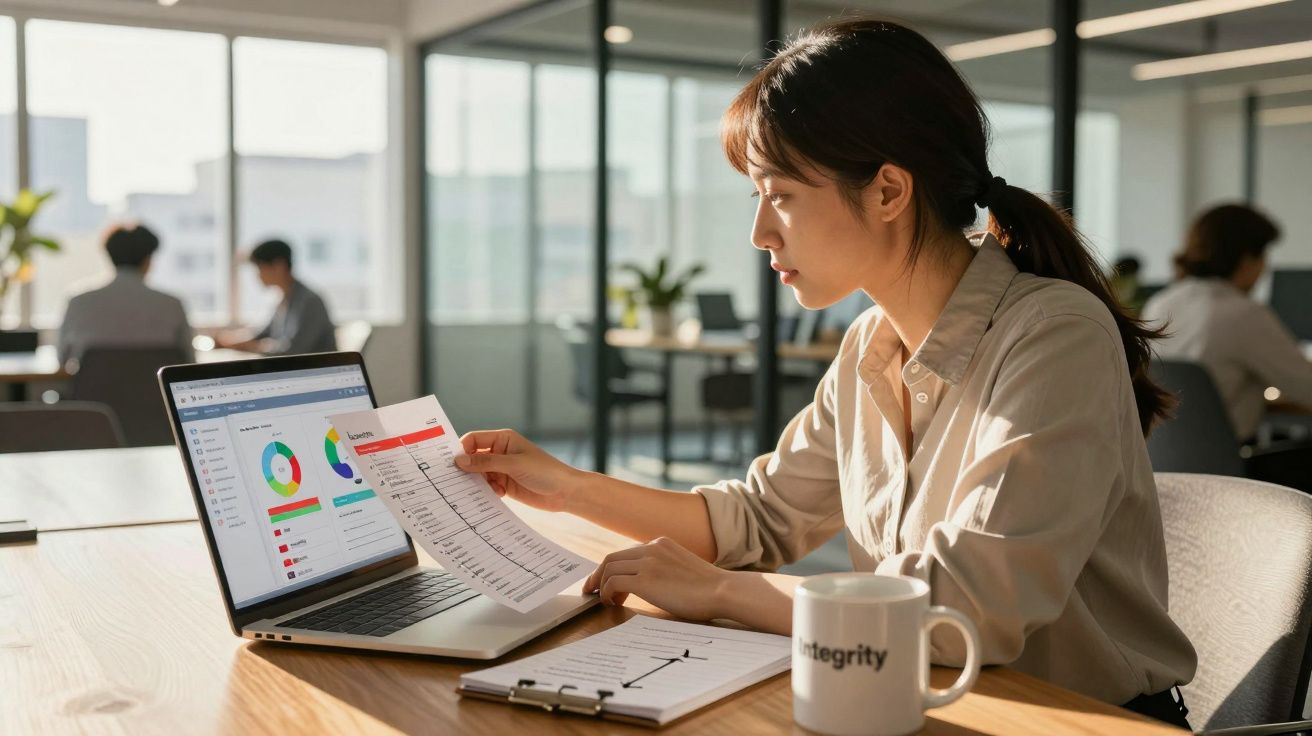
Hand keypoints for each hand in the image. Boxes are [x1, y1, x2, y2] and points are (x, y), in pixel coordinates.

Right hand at [455, 429, 581, 512]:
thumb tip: (459, 460)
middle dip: (467, 469)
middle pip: (473, 458)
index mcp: (503, 439)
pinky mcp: (505, 485)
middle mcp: (500, 452)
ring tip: (482, 490)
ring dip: (478, 483)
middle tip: (457, 481)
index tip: (452, 464)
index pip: (474, 440)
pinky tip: (498, 495)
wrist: (565, 492)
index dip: (462, 449)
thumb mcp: (514, 464)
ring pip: (479, 474)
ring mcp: (502, 469)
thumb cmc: (545, 471)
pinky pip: (487, 487)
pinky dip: (487, 492)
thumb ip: (486, 462)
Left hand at [584, 537, 727, 620]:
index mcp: (660, 544)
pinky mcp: (645, 579)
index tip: (605, 580)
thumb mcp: (682, 568)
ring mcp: (647, 562)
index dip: (612, 567)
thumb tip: (648, 584)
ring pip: (609, 568)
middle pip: (611, 558)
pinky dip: (607, 593)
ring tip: (603, 600)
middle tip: (591, 590)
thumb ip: (663, 569)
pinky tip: (612, 604)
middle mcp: (651, 548)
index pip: (626, 553)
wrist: (722, 590)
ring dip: (601, 585)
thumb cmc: (708, 588)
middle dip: (598, 574)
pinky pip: (613, 582)